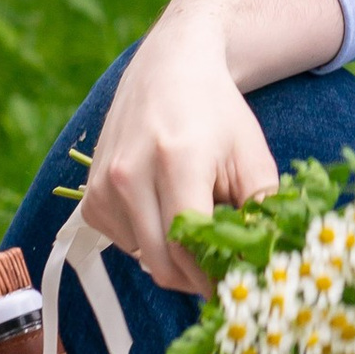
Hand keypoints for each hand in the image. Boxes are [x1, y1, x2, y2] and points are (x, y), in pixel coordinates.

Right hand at [80, 0, 338, 293]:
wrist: (169, 69)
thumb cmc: (217, 112)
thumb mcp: (252, 154)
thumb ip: (262, 208)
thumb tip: (264, 262)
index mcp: (176, 162)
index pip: (191, 244)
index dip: (215, 274)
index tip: (238, 284)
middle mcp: (129, 175)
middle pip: (163, 261)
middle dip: (197, 278)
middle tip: (222, 275)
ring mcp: (103, 187)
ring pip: (143, 257)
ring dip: (173, 257)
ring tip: (198, 224)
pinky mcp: (90, 197)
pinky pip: (124, 243)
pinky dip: (149, 241)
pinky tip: (167, 210)